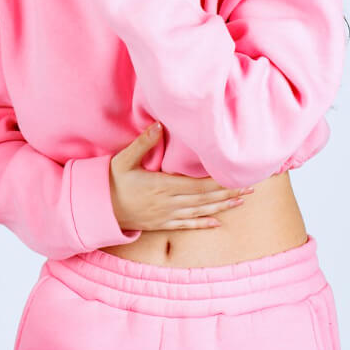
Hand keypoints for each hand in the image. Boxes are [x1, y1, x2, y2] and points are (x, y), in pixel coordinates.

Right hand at [108, 122, 256, 230]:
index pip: (198, 184)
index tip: (236, 175)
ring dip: (222, 207)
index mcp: (162, 185)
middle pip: (205, 198)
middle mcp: (169, 202)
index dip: (219, 181)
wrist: (98, 209)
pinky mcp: (161, 223)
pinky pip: (186, 225)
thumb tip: (159, 125)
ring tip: (242, 201)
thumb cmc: (110, 181)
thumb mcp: (123, 159)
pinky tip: (218, 222)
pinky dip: (203, 224)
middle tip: (251, 188)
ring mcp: (166, 215)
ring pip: (200, 212)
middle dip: (228, 193)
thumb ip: (143, 143)